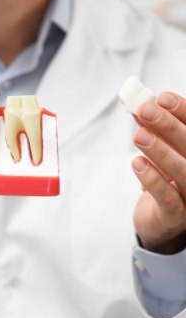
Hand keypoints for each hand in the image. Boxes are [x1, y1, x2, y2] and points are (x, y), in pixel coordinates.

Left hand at [133, 92, 185, 253]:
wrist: (158, 220)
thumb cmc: (163, 178)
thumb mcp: (158, 150)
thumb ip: (150, 129)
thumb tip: (138, 104)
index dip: (184, 111)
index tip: (162, 98)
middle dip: (170, 127)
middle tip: (146, 110)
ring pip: (184, 173)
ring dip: (160, 151)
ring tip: (139, 135)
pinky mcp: (177, 217)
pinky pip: (168, 199)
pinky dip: (153, 179)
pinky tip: (137, 163)